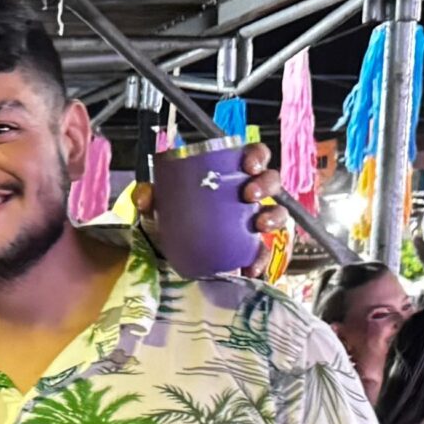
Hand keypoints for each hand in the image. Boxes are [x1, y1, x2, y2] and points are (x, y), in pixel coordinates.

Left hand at [129, 141, 292, 277]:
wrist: (167, 258)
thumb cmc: (170, 221)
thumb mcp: (156, 207)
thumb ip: (147, 196)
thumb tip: (145, 195)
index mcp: (228, 177)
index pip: (253, 157)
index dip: (257, 156)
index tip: (249, 165)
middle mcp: (245, 197)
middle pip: (271, 181)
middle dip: (267, 183)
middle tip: (249, 194)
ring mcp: (251, 223)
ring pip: (277, 212)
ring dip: (274, 216)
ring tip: (259, 224)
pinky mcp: (250, 250)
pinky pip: (264, 253)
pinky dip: (261, 259)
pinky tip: (251, 267)